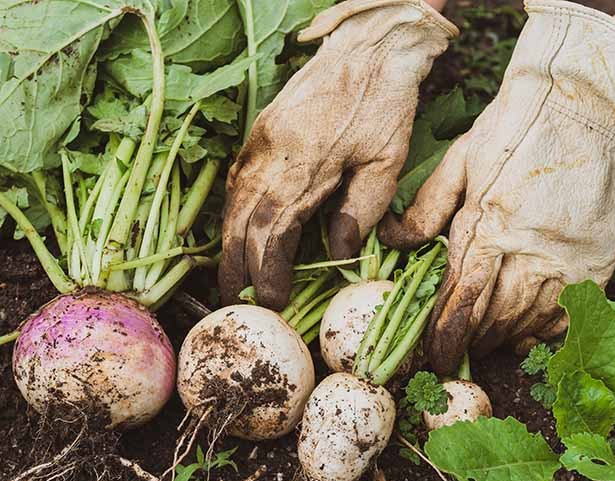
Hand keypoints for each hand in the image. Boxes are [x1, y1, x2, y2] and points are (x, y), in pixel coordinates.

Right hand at [219, 0, 456, 308]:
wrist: (368, 47)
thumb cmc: (384, 105)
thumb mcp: (385, 161)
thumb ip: (361, 209)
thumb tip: (339, 253)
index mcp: (306, 166)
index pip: (275, 231)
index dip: (268, 270)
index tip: (272, 299)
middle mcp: (272, 155)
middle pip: (243, 222)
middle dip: (236, 265)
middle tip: (235, 299)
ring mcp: (261, 141)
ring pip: (234, 202)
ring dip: (229, 242)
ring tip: (230, 274)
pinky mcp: (260, 131)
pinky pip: (237, 179)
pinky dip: (232, 209)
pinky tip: (234, 228)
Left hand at [380, 0, 614, 374]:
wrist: (587, 103)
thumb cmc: (517, 126)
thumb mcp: (461, 161)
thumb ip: (426, 209)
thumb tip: (391, 241)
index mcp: (489, 229)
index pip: (461, 299)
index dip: (444, 335)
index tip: (432, 357)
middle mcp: (529, 254)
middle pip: (494, 318)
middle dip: (470, 341)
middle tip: (453, 352)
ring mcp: (567, 260)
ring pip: (530, 320)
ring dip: (503, 338)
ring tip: (484, 343)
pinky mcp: (596, 260)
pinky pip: (570, 312)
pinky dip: (546, 330)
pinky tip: (529, 332)